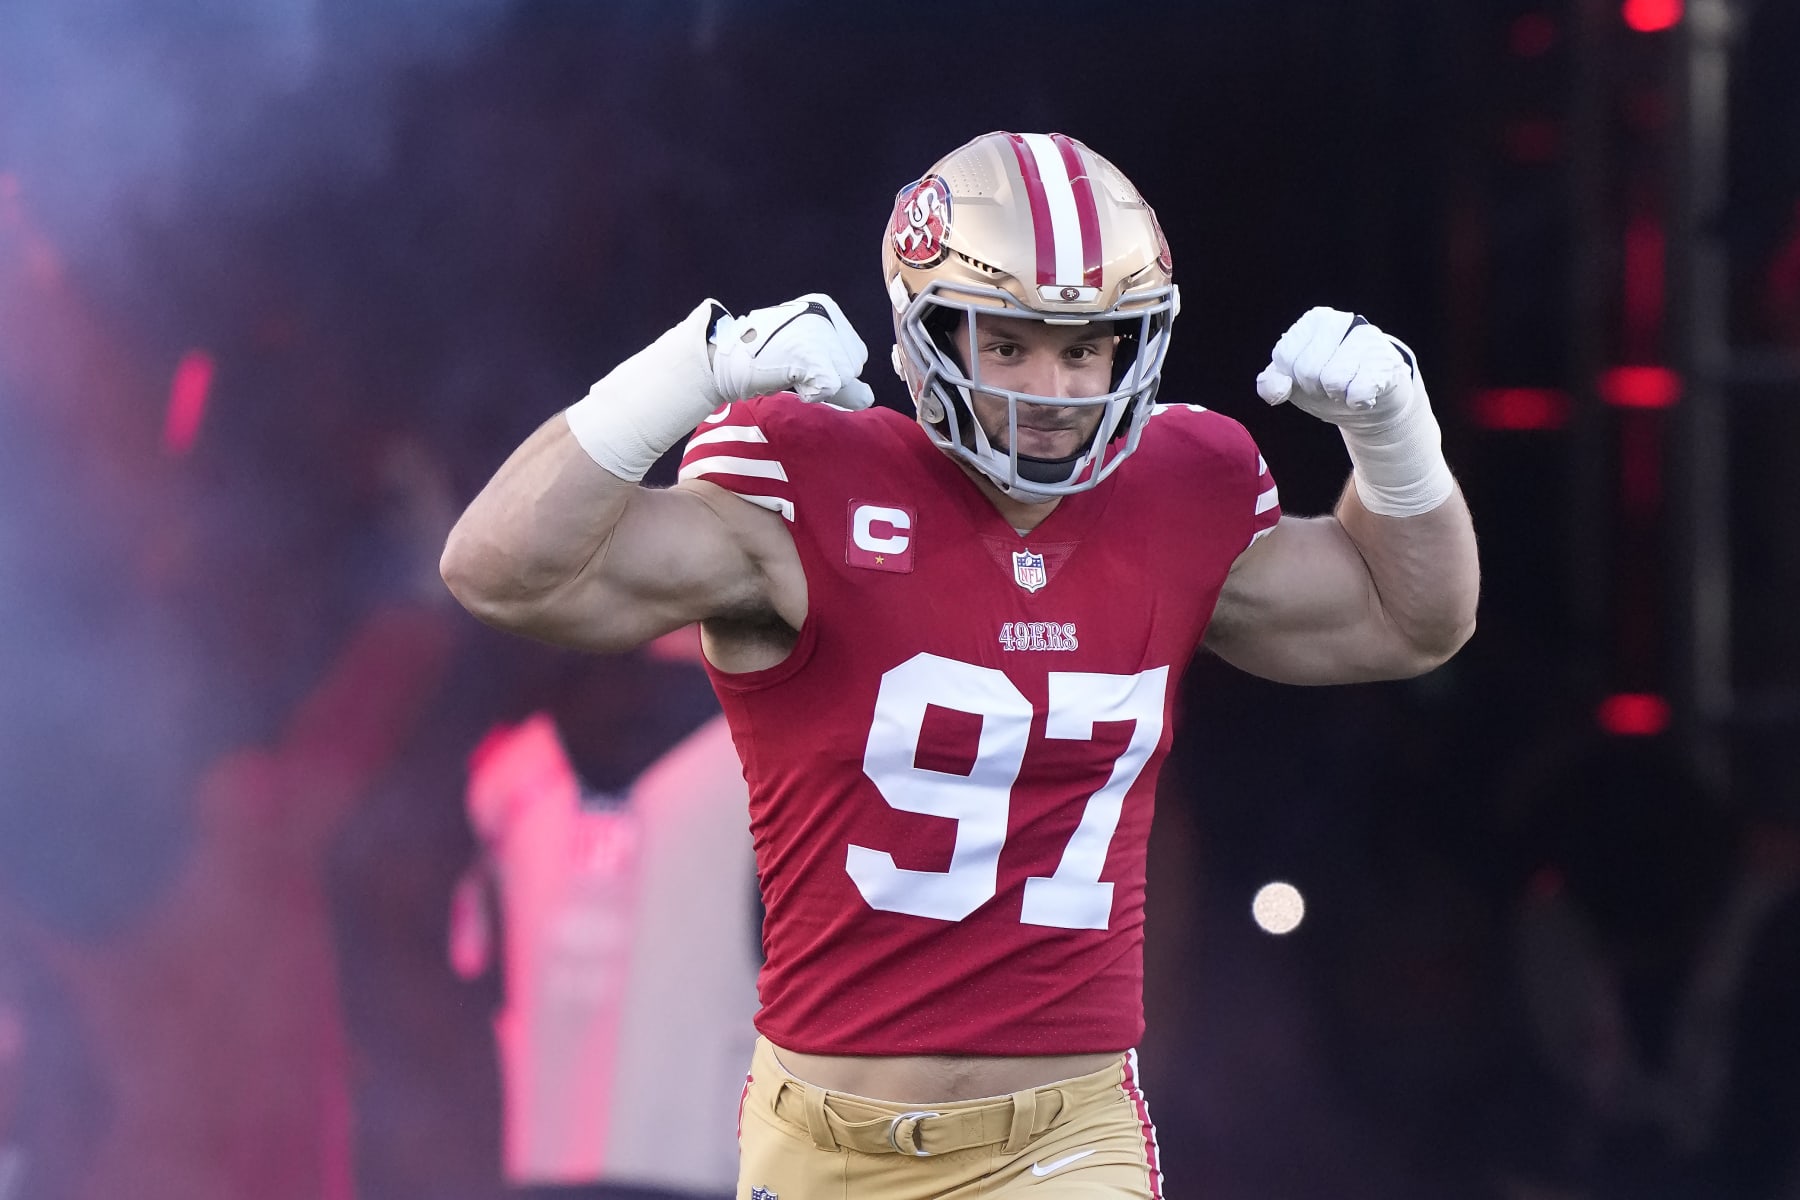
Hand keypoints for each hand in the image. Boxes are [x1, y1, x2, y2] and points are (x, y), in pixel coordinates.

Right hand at [710, 293, 875, 409]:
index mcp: (826, 307)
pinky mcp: (809, 353)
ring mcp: (817, 332)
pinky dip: (814, 392)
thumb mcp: (808, 357)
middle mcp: (825, 314)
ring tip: (789, 370)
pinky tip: (792, 380)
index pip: (856, 353)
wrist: (725, 359)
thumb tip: (868, 397)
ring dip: (818, 386)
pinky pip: (831, 386)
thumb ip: (840, 375)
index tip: (800, 360)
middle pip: (853, 366)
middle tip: (792, 366)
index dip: (832, 368)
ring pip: (845, 378)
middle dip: (828, 376)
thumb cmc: (763, 358)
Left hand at [1254, 307, 1421, 429]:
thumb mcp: (1292, 383)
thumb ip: (1272, 382)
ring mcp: (1368, 338)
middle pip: (1307, 369)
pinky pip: (1359, 391)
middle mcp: (1342, 320)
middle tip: (1329, 385)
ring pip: (1333, 380)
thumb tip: (1277, 393)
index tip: (1309, 377)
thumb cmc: (1327, 385)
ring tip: (1348, 386)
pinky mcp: (1387, 361)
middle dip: (1315, 388)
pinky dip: (1358, 402)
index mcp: (1314, 321)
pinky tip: (1365, 393)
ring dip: (1338, 395)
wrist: (1370, 398)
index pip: (1285, 356)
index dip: (1293, 378)